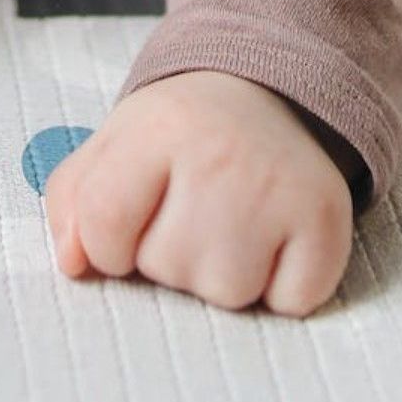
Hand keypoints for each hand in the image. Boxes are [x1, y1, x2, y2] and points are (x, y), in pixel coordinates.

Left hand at [43, 72, 354, 317]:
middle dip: (168, 255)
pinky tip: (274, 240)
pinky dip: (280, 288)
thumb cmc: (179, 138)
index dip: (106, 245)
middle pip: (165, 268)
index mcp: (158, 127)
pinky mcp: (329, 220)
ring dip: (221, 275)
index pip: (102, 224)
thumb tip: (73, 265)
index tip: (127, 226)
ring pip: (226, 295)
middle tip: (193, 208)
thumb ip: (72, 203)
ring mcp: (280, 187)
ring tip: (231, 223)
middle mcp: (221, 153)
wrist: (271, 96)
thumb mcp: (112, 147)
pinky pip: (289, 305)